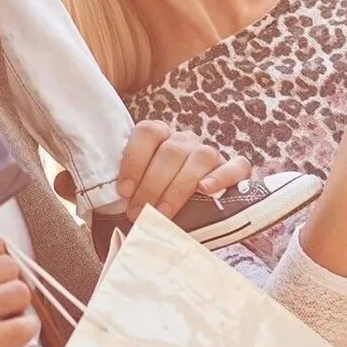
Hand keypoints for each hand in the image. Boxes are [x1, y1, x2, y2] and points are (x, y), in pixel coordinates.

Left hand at [116, 119, 251, 219]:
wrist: (196, 213)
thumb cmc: (159, 201)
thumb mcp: (140, 192)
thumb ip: (129, 194)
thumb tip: (110, 214)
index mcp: (161, 137)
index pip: (148, 132)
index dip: (134, 159)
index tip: (124, 190)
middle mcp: (186, 141)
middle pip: (171, 151)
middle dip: (152, 184)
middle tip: (138, 212)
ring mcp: (211, 153)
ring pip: (200, 157)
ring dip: (179, 186)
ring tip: (165, 211)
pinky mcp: (236, 169)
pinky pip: (236, 165)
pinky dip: (221, 177)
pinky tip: (205, 190)